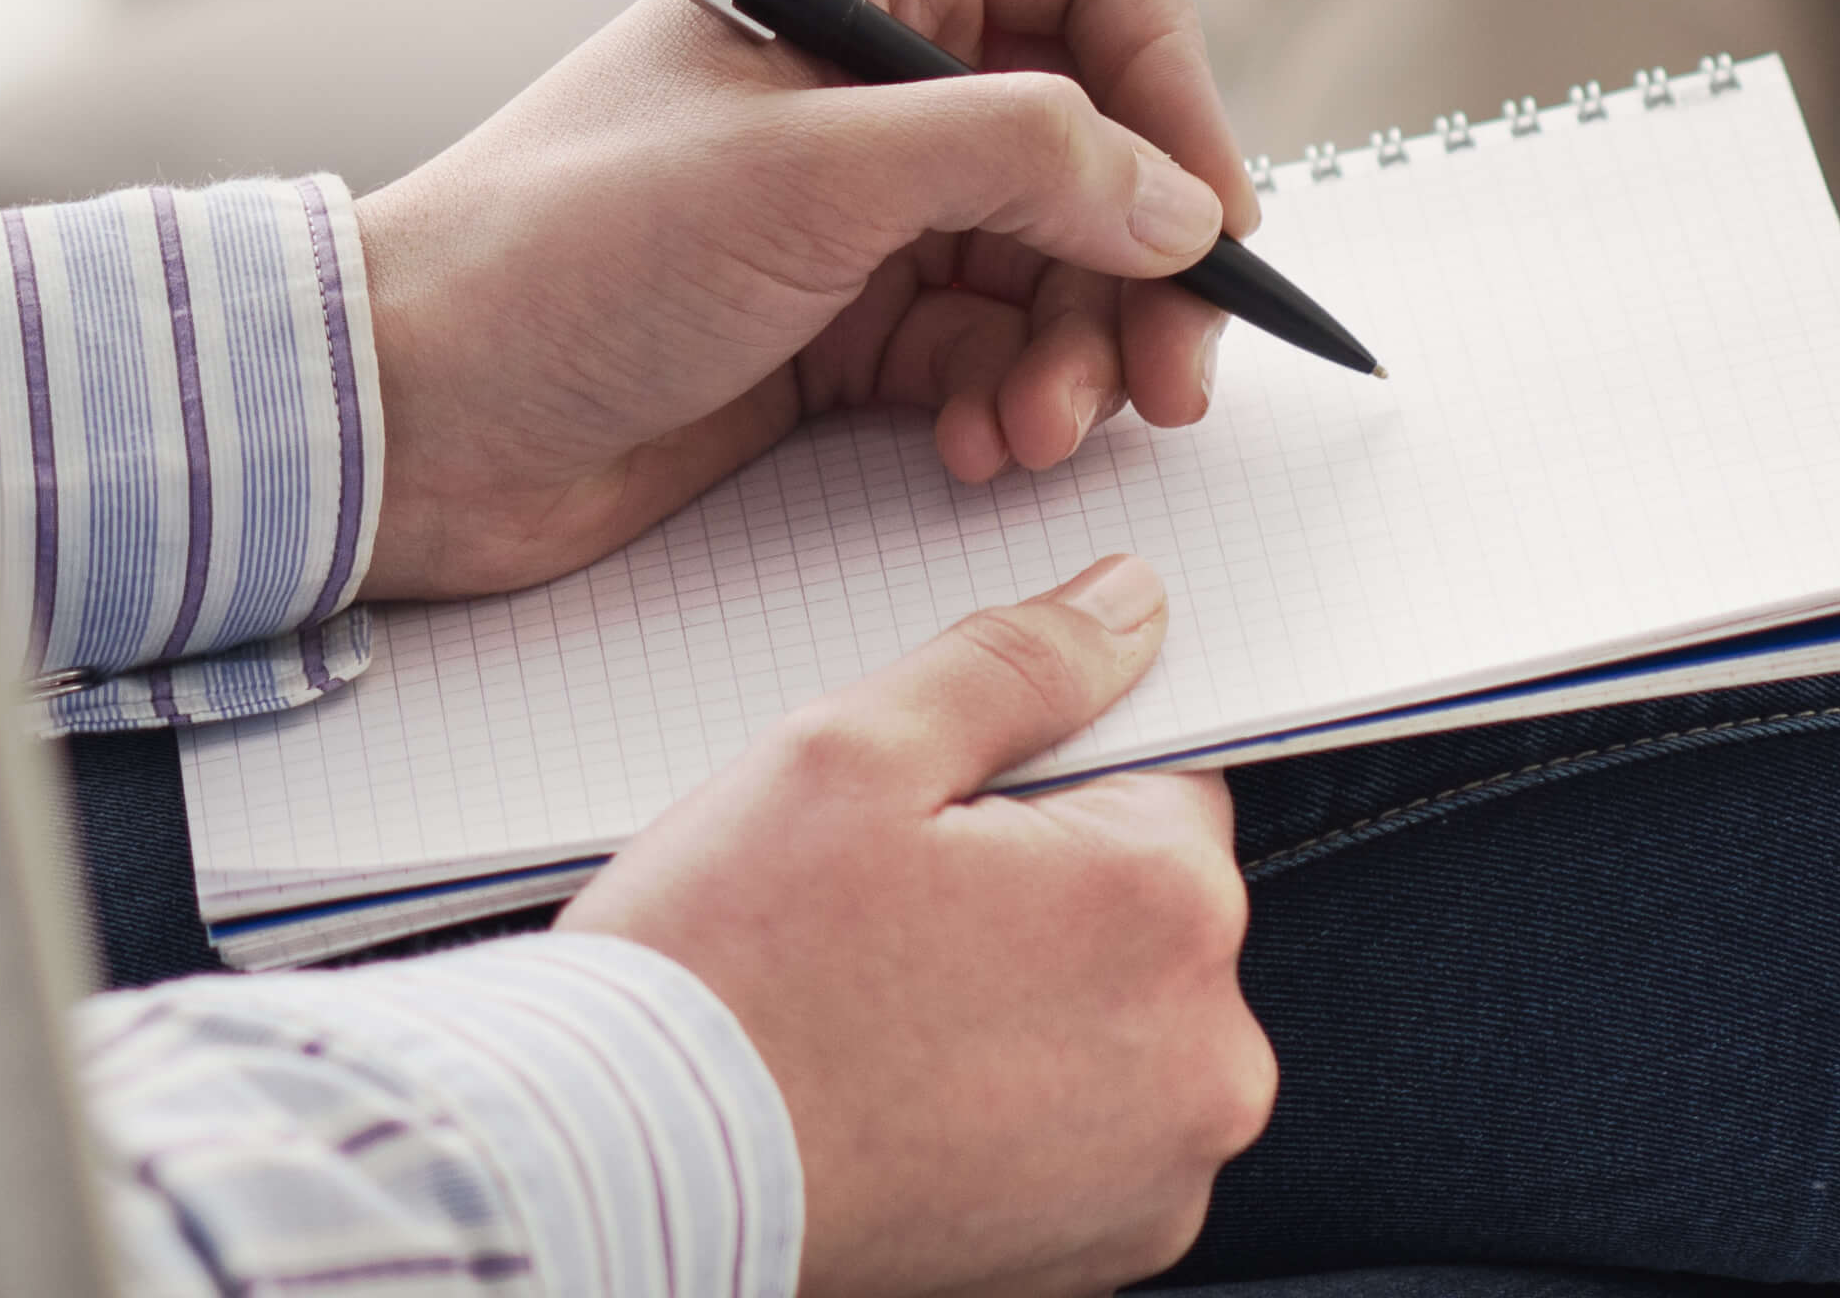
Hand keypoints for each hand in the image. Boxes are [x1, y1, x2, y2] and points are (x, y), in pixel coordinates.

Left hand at [350, 0, 1260, 603]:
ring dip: (1081, 351)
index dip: (1175, 81)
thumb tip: (1179, 202)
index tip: (1203, 221)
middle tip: (1169, 381)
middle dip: (1147, 259)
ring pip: (1068, 255)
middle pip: (1109, 131)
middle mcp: (880, 68)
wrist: (415, 413)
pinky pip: (1000, 345)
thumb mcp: (808, 179)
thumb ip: (1017, 161)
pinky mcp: (849, 319)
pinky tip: (972, 445)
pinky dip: (1013, 398)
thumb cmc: (568, 252)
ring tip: (1032, 429)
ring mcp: (869, 199)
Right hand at [564, 553, 1275, 1297]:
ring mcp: (1160, 1177)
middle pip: (1138, 910)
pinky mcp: (1106, 1259)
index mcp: (1167, 906)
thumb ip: (1016, 663)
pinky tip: (896, 1095)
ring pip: (1111, 1022)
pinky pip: (1083, 1135)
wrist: (634, 1171)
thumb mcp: (852, 751)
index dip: (1031, 784)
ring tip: (876, 1012)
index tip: (931, 828)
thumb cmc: (731, 971)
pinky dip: (1008, 1110)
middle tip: (879, 917)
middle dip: (1033, 896)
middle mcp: (1206, 1059)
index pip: (1159, 778)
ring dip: (1024, 1003)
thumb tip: (1130, 607)